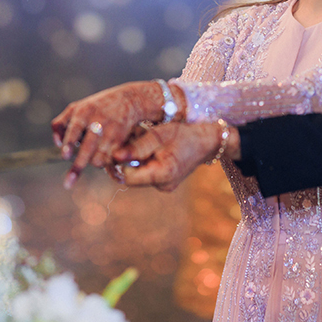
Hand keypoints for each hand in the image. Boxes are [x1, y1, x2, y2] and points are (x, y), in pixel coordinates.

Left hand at [52, 81, 162, 187]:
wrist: (128, 100)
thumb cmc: (96, 107)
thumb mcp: (77, 107)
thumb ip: (61, 123)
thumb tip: (57, 143)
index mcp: (84, 112)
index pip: (75, 129)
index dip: (69, 143)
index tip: (65, 156)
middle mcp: (98, 121)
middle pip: (87, 148)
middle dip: (78, 165)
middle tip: (68, 183)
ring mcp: (111, 131)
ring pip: (98, 158)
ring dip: (93, 162)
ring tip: (93, 155)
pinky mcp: (122, 140)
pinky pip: (110, 160)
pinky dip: (105, 162)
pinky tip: (104, 157)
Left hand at [115, 122, 239, 192]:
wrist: (207, 141)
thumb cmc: (184, 134)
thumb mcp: (159, 134)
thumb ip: (137, 147)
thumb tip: (114, 156)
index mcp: (162, 175)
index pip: (126, 176)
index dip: (120, 161)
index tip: (121, 144)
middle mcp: (162, 186)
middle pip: (131, 175)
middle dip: (128, 156)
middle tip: (135, 137)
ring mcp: (164, 186)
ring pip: (138, 173)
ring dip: (136, 156)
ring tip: (145, 138)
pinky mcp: (164, 182)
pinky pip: (146, 172)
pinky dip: (144, 159)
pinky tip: (152, 146)